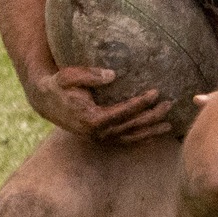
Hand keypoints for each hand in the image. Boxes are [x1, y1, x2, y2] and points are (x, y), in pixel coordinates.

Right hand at [28, 65, 173, 143]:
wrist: (47, 102)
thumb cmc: (59, 85)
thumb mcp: (68, 76)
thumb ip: (89, 75)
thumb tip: (112, 74)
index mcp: (91, 118)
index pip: (122, 112)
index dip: (140, 103)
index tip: (155, 92)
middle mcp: (97, 132)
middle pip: (130, 126)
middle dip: (151, 116)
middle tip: (169, 104)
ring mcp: (100, 138)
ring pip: (130, 137)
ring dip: (151, 131)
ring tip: (170, 125)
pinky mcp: (102, 138)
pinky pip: (125, 142)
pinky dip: (141, 140)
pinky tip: (156, 135)